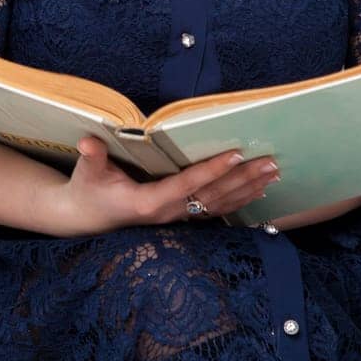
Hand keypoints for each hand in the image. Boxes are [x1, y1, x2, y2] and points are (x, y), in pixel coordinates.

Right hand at [47, 136, 280, 236]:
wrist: (87, 216)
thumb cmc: (88, 189)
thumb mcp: (87, 172)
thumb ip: (92, 157)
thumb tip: (88, 142)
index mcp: (147, 202)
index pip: (187, 185)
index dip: (211, 170)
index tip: (235, 153)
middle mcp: (168, 214)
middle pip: (212, 197)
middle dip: (242, 179)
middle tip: (270, 162)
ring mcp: (177, 218)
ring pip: (219, 205)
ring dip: (248, 190)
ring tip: (273, 174)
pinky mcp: (181, 217)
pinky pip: (215, 210)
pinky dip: (239, 200)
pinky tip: (258, 190)